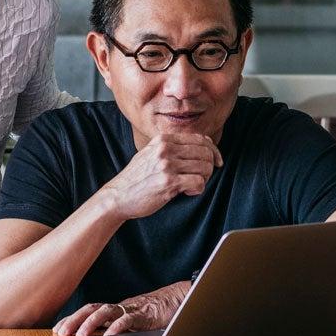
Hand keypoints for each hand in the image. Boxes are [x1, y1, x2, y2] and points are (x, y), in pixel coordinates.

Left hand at [52, 281, 190, 335]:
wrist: (181, 299)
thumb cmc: (157, 313)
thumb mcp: (134, 322)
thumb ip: (119, 328)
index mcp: (116, 310)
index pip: (89, 311)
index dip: (73, 318)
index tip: (58, 328)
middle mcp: (121, 307)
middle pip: (92, 309)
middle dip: (74, 319)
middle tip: (61, 331)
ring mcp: (132, 309)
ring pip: (106, 312)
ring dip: (90, 323)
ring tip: (79, 334)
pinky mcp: (146, 314)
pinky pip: (129, 319)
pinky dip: (118, 327)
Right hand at [98, 133, 222, 221]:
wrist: (118, 196)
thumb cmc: (137, 178)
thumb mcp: (151, 153)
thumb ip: (173, 146)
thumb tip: (204, 141)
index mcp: (163, 139)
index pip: (200, 139)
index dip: (213, 150)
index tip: (217, 161)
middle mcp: (165, 148)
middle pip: (206, 152)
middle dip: (210, 167)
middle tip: (202, 177)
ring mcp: (167, 165)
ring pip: (205, 167)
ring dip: (203, 179)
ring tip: (191, 185)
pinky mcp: (168, 182)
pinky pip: (198, 182)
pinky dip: (197, 189)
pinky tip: (186, 192)